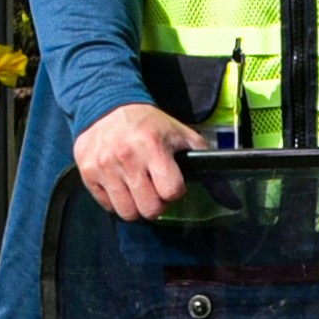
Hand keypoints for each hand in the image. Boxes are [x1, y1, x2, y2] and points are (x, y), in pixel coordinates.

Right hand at [73, 103, 196, 221]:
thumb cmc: (148, 124)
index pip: (171, 191)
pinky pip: (107, 206)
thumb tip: (231, 201)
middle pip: (150, 209)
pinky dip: (116, 200)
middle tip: (154, 189)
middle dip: (157, 204)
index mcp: (153, 146)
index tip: (171, 182)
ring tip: (138, 188)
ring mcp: (104, 166)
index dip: (175, 190)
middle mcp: (127, 158)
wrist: (106, 105)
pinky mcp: (87, 173)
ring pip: (127, 213)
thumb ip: (206, 166)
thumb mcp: (181, 136)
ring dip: (136, 206)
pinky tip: (121, 184)